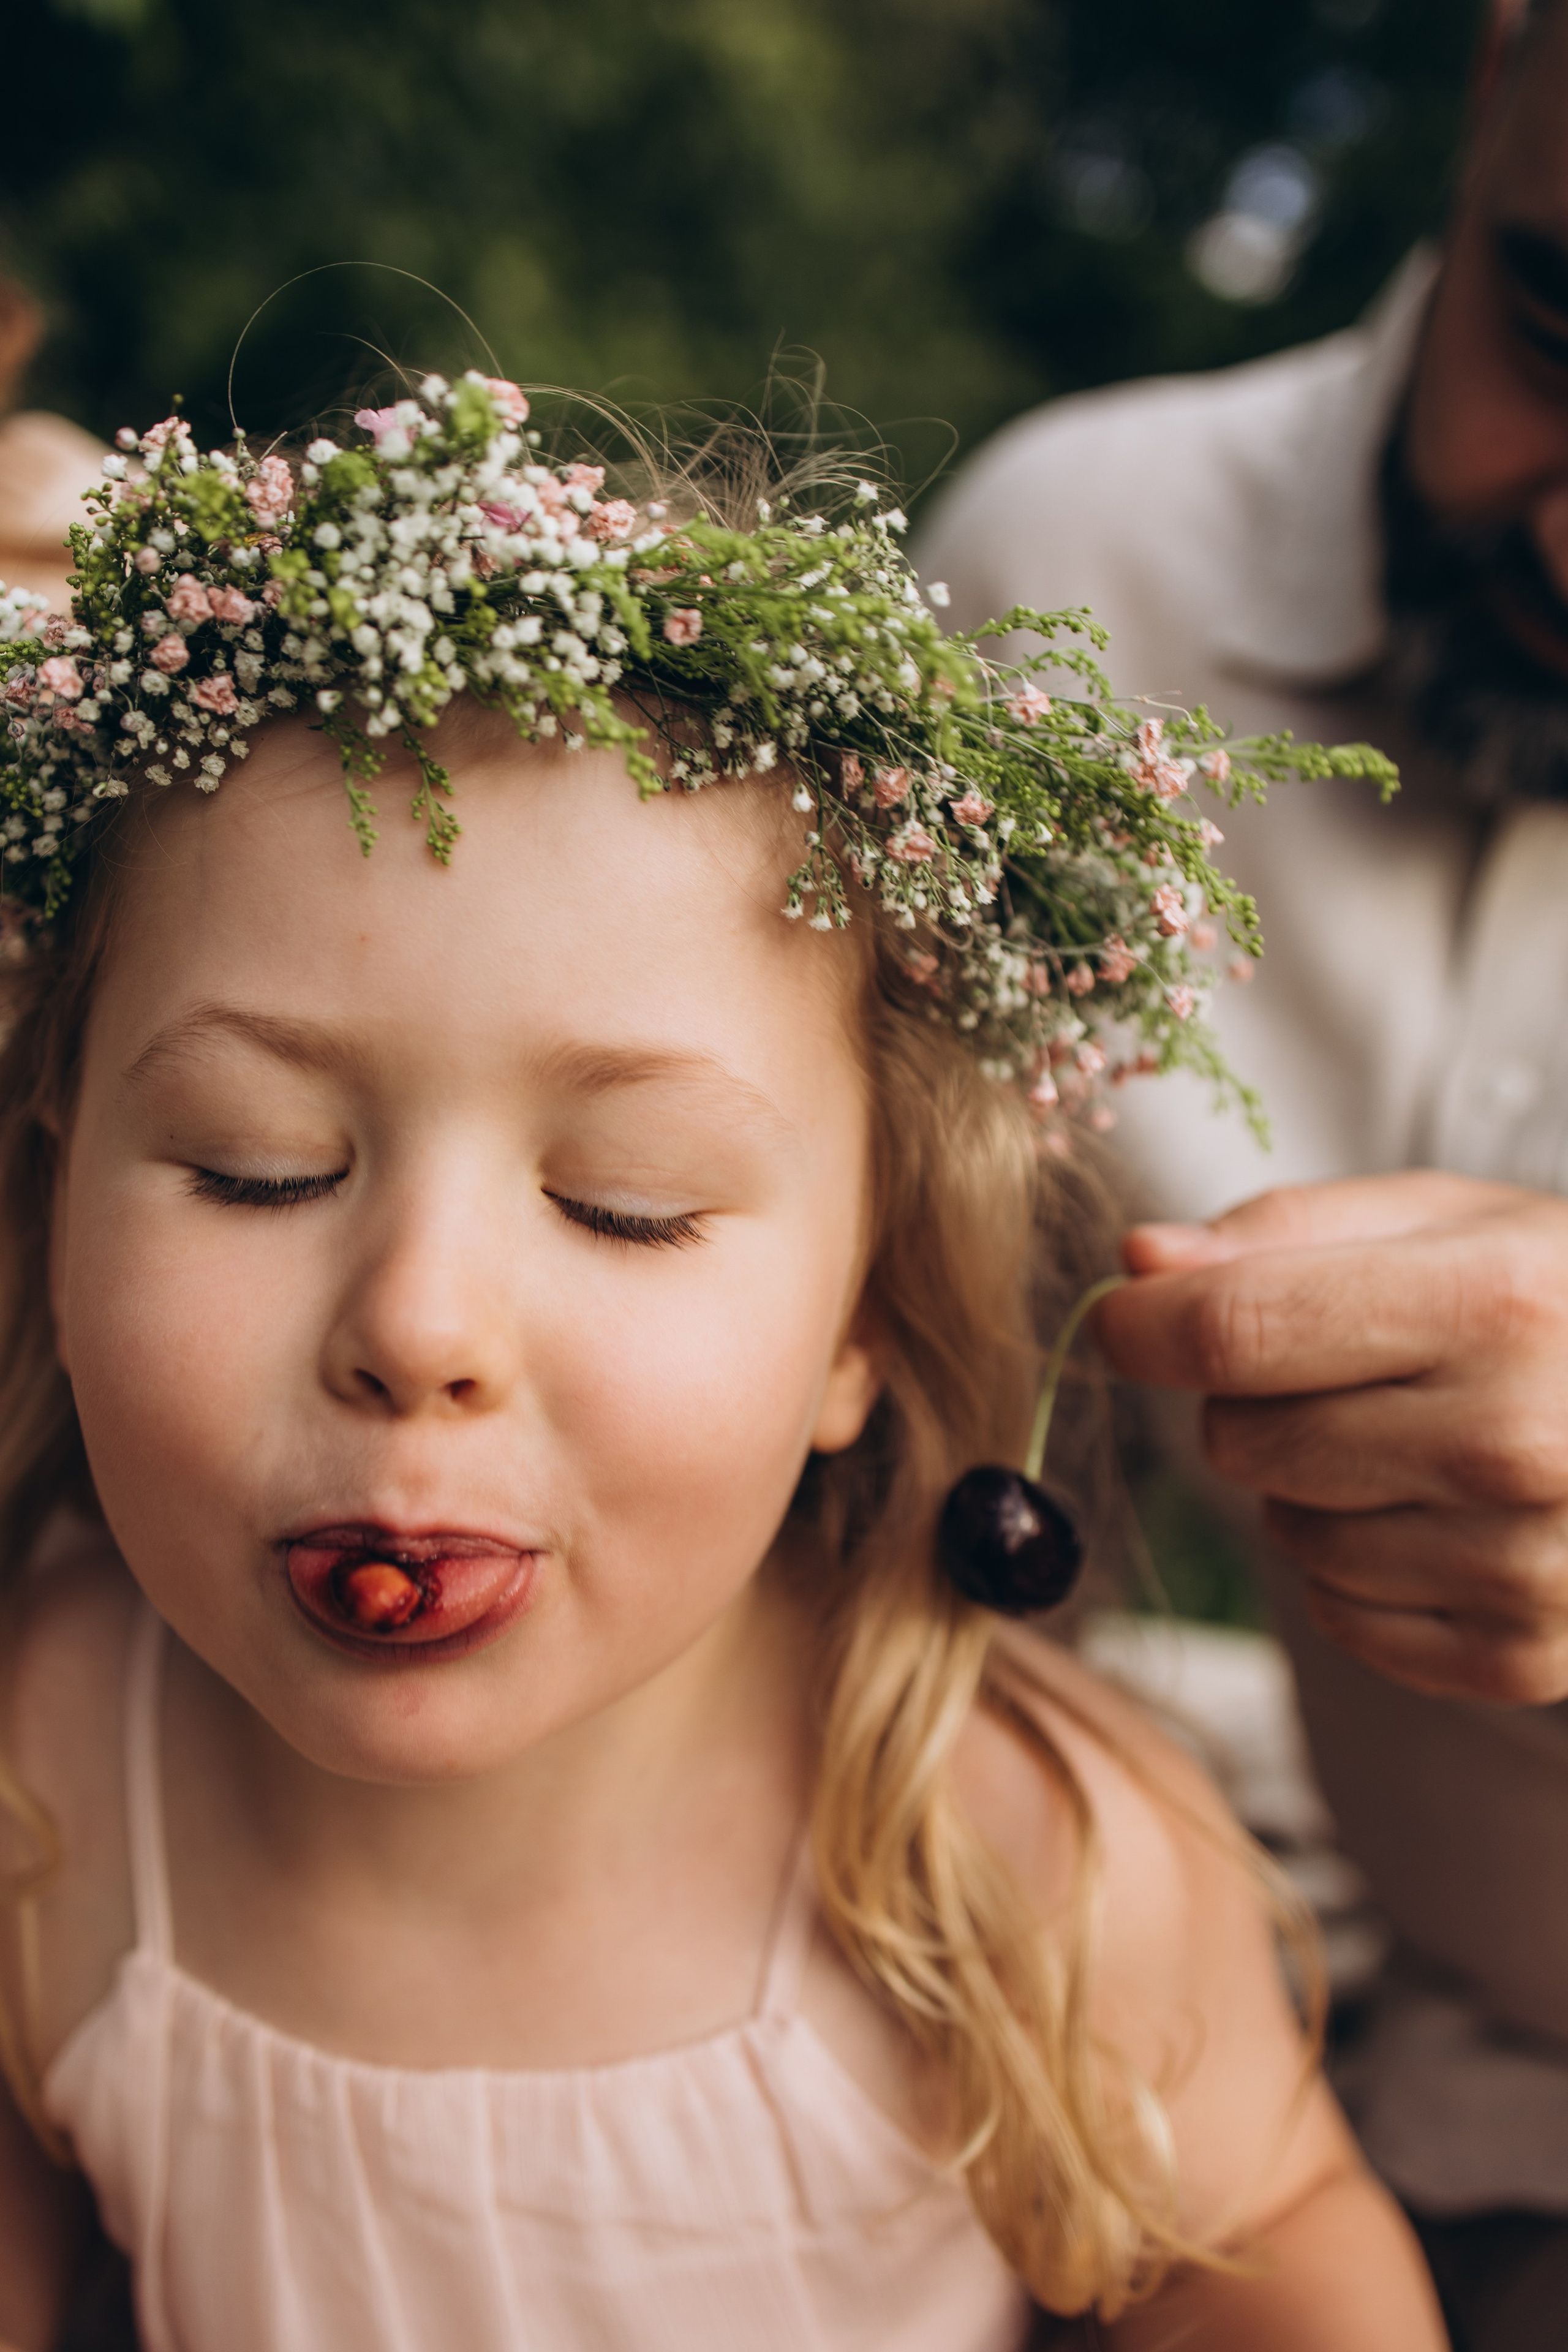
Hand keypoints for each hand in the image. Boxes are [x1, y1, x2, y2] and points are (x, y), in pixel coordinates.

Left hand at [1095, 1172, 1567, 1704]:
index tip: (1123, 1318)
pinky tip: (1440, 1515)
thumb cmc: (1561, 1300)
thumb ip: (1286, 1231)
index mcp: (1495, 1305)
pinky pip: (1340, 1618)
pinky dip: (1358, 1573)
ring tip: (1411, 1441)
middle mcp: (1515, 1442)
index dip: (1142, 1326)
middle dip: (1250, 1400)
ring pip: (1284, 1535)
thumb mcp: (1451, 1217)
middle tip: (1343, 1370)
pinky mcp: (1523, 1656)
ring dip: (1308, 1489)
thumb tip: (1137, 1264)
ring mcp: (1526, 1564)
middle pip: (1242, 1440)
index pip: (1235, 1330)